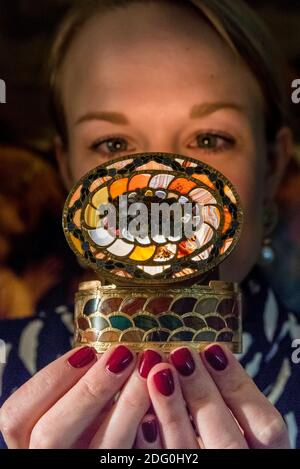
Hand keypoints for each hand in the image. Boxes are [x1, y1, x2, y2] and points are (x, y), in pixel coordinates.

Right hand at [0, 345, 163, 448]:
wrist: (106, 445)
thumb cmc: (91, 421)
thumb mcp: (74, 404)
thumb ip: (78, 385)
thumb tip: (111, 348)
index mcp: (29, 439)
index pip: (17, 415)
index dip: (51, 379)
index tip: (88, 351)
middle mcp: (47, 460)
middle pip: (51, 435)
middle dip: (89, 389)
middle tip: (125, 355)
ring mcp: (80, 468)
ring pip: (100, 448)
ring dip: (128, 406)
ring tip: (155, 371)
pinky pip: (130, 458)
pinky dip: (148, 434)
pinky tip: (162, 407)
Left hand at [136, 345, 289, 448]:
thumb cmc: (220, 439)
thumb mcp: (239, 425)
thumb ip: (227, 401)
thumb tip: (200, 354)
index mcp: (265, 456)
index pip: (266, 425)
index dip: (239, 384)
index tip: (214, 349)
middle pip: (227, 440)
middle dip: (202, 393)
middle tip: (181, 355)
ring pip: (188, 453)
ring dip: (172, 411)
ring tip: (158, 372)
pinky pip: (159, 465)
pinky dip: (150, 442)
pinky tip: (143, 413)